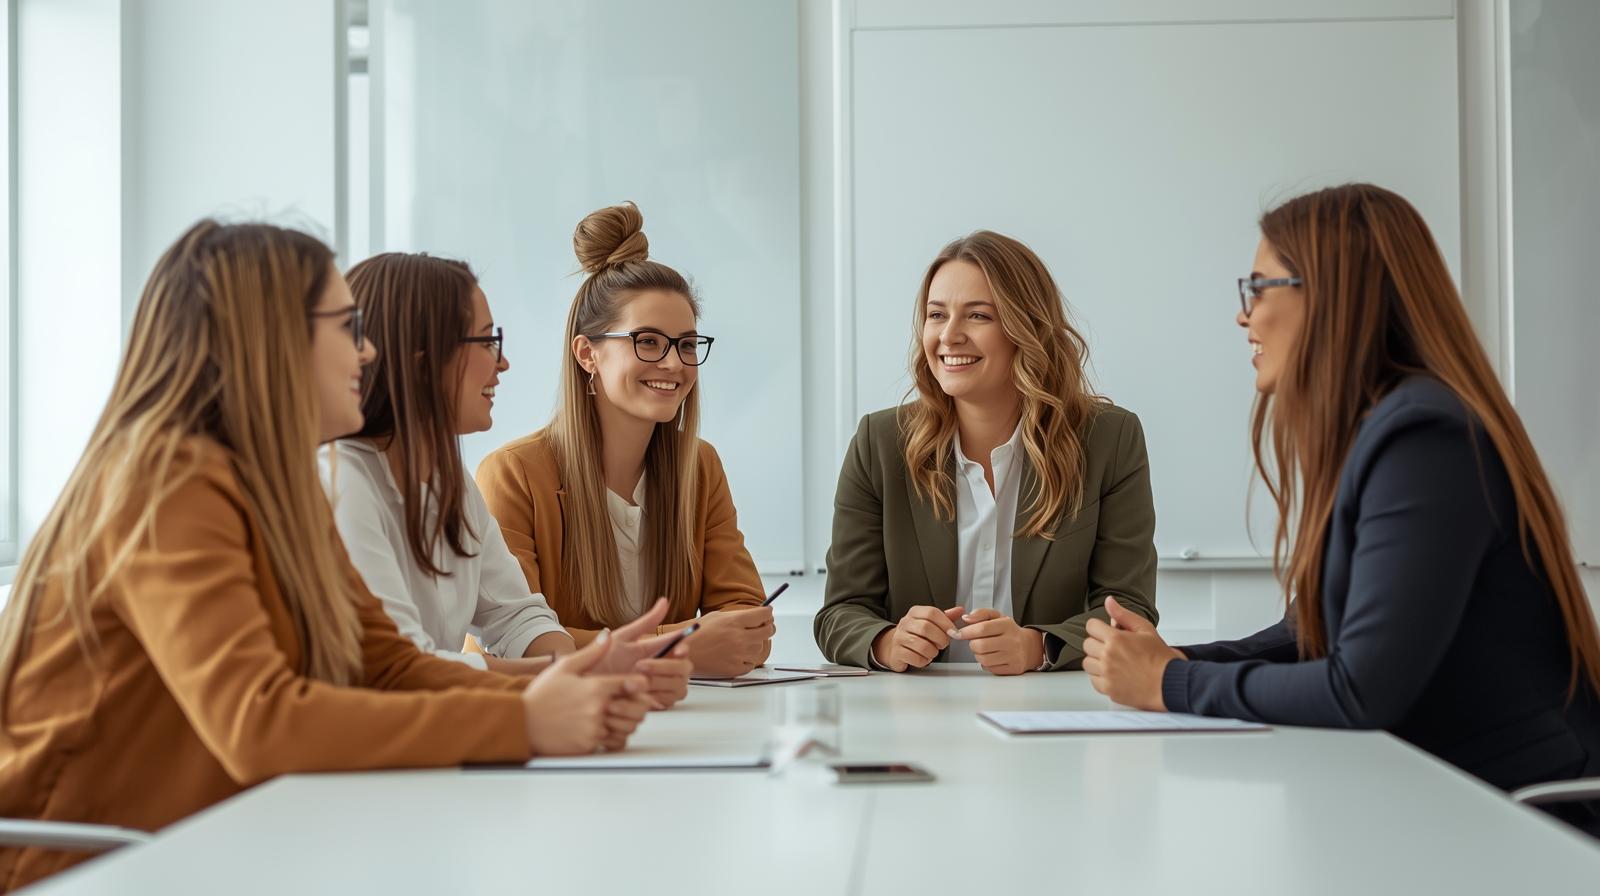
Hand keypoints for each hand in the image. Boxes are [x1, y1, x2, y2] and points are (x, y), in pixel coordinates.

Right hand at [520, 630, 651, 754]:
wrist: (522, 722)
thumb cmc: (542, 694)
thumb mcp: (565, 666)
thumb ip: (592, 652)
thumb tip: (607, 635)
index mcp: (596, 687)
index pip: (635, 684)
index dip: (640, 684)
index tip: (636, 685)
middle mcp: (598, 710)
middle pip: (639, 710)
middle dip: (639, 705)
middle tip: (631, 703)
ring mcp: (594, 730)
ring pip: (629, 728)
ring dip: (627, 722)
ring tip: (616, 716)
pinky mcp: (589, 746)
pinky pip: (613, 743)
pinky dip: (614, 737)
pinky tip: (605, 729)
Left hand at [590, 598, 691, 707]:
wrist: (584, 686)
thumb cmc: (599, 661)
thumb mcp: (621, 638)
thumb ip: (646, 622)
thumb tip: (665, 600)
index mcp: (656, 651)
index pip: (681, 647)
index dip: (683, 648)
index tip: (677, 649)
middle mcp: (662, 669)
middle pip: (684, 668)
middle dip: (665, 667)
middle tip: (640, 667)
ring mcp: (660, 688)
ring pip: (679, 688)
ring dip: (659, 684)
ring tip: (634, 683)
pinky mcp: (655, 704)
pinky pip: (668, 703)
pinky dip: (655, 699)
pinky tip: (637, 696)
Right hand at [684, 606, 774, 678]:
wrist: (683, 652)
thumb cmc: (697, 633)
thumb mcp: (716, 616)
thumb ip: (737, 616)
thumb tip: (755, 616)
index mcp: (734, 621)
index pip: (763, 615)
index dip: (767, 612)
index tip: (767, 612)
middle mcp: (739, 637)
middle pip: (768, 631)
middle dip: (768, 627)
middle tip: (764, 626)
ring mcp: (738, 654)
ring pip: (760, 648)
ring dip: (755, 643)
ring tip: (743, 642)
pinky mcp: (735, 668)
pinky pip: (751, 664)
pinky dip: (747, 659)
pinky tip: (738, 655)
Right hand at [870, 605, 966, 671]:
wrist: (894, 646)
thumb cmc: (916, 634)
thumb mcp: (930, 623)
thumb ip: (945, 617)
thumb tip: (960, 610)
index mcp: (915, 613)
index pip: (932, 613)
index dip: (946, 623)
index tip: (953, 632)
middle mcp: (905, 623)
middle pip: (926, 628)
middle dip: (940, 639)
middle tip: (943, 644)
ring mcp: (899, 638)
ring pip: (922, 645)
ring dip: (933, 651)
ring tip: (933, 651)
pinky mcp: (897, 653)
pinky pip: (916, 658)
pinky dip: (924, 660)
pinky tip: (924, 657)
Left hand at [953, 608, 1043, 675]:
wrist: (1029, 647)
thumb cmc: (1009, 631)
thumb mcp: (997, 617)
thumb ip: (981, 613)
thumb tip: (966, 618)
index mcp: (1007, 625)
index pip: (982, 628)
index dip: (966, 632)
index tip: (958, 633)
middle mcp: (1012, 640)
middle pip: (980, 646)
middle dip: (972, 644)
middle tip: (976, 642)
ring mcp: (1014, 656)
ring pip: (983, 659)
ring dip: (978, 655)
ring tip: (984, 650)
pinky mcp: (1013, 668)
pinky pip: (990, 669)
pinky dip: (986, 664)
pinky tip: (992, 657)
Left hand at [1082, 596, 1181, 710]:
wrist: (1170, 683)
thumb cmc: (1161, 658)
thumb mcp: (1145, 629)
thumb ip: (1123, 614)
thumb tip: (1109, 602)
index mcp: (1116, 639)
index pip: (1091, 626)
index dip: (1099, 628)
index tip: (1106, 633)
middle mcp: (1108, 656)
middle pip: (1087, 644)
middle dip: (1098, 644)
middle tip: (1113, 648)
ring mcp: (1107, 674)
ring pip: (1087, 663)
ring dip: (1097, 661)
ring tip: (1113, 662)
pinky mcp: (1108, 689)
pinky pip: (1093, 680)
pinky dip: (1101, 678)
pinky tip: (1114, 675)